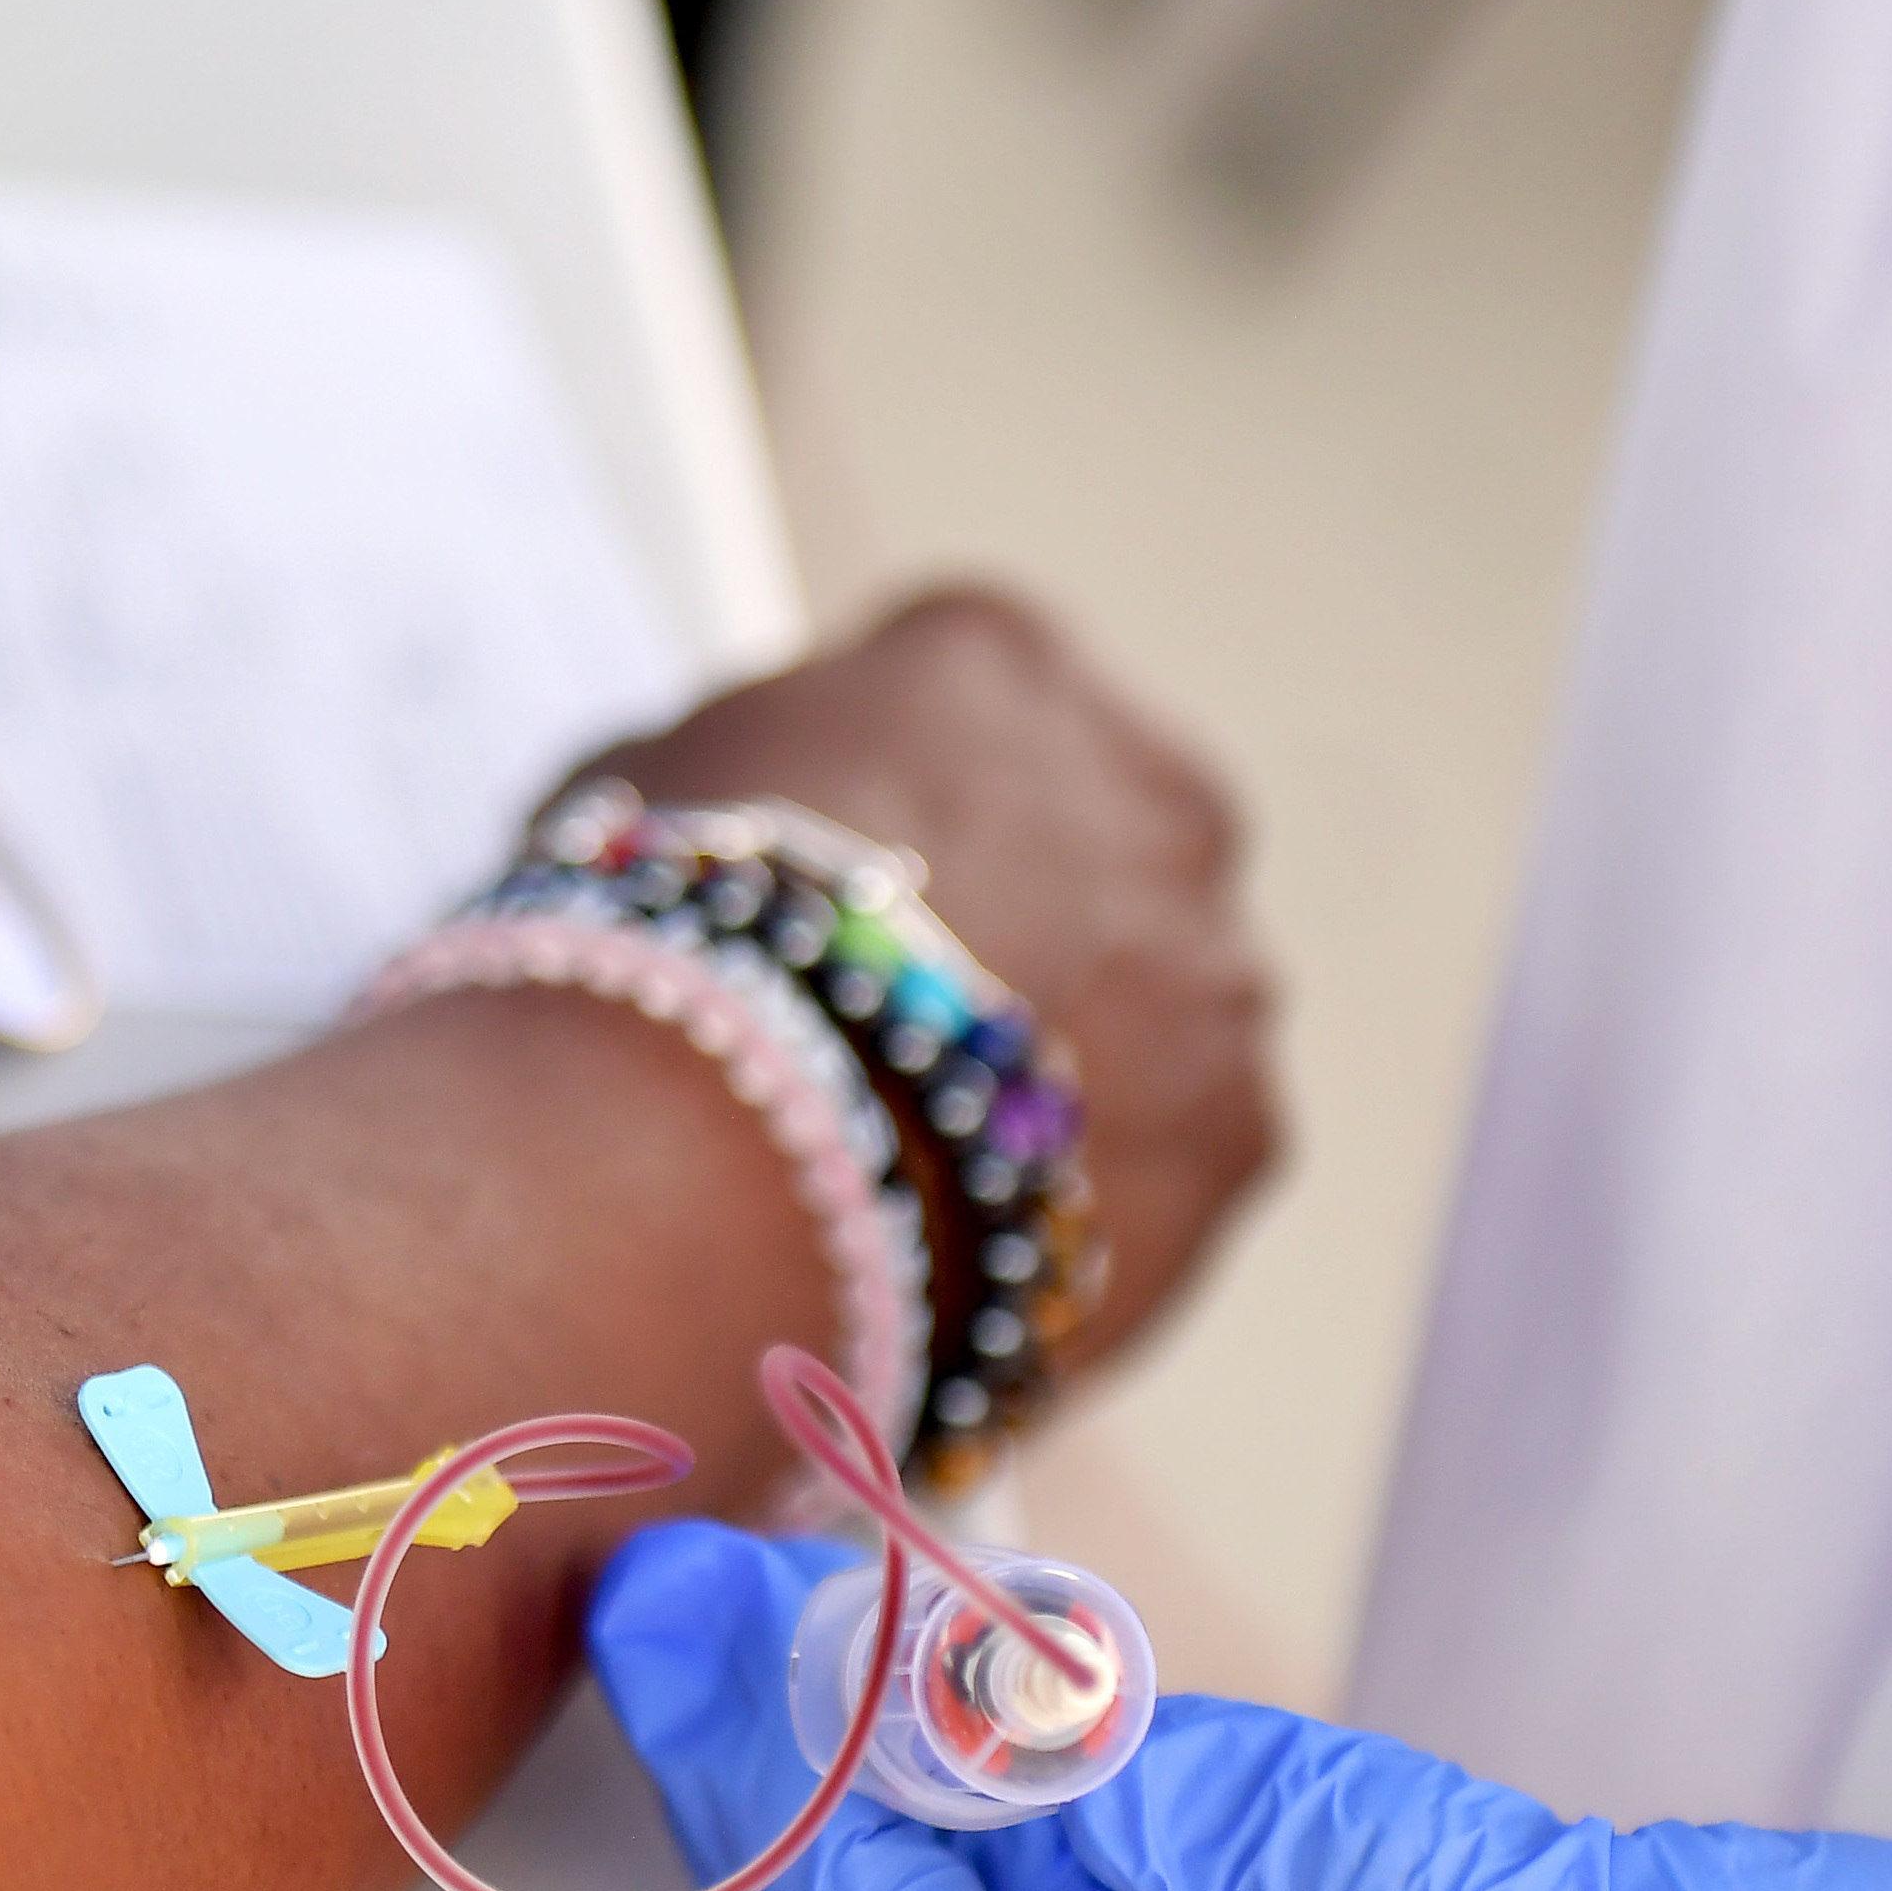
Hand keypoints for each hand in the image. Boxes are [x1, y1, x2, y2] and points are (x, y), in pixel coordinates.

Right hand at [578, 586, 1273, 1361]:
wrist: (702, 1174)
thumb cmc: (647, 957)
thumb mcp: (647, 793)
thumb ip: (747, 774)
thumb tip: (757, 810)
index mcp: (993, 658)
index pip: (962, 698)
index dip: (884, 805)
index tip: (831, 896)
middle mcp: (1150, 781)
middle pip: (1093, 847)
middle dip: (1019, 924)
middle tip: (883, 1033)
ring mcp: (1219, 963)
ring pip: (1156, 1006)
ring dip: (1068, 1062)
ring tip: (917, 1157)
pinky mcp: (1244, 1130)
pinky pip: (1170, 1156)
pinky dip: (1085, 1190)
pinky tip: (970, 1232)